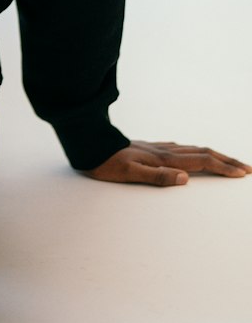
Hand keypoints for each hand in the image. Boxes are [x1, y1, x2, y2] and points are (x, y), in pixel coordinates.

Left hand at [84, 140, 251, 186]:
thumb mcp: (129, 173)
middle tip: (246, 168)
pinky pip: (178, 148)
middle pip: (202, 152)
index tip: (242, 173)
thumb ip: (157, 176)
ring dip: (212, 155)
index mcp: (163, 159)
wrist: (87, 144)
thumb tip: (185, 178)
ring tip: (225, 160)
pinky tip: (189, 154)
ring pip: (191, 149)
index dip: (223, 167)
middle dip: (225, 160)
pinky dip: (193, 151)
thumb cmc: (106, 163)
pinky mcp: (148, 147)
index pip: (201, 161)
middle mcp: (163, 151)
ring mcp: (156, 147)